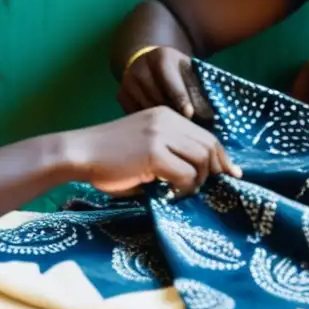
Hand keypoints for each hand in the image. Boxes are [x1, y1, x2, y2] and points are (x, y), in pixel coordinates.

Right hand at [67, 106, 241, 195]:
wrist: (79, 152)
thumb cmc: (107, 155)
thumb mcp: (143, 144)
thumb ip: (169, 151)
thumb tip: (198, 174)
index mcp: (165, 114)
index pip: (205, 134)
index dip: (221, 156)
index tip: (230, 173)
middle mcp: (166, 119)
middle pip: (209, 145)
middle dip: (216, 170)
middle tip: (213, 188)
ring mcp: (160, 134)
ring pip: (201, 159)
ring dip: (198, 181)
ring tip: (183, 191)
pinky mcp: (153, 153)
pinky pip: (185, 174)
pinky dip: (184, 189)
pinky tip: (170, 194)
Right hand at [117, 46, 213, 118]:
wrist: (148, 62)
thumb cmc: (175, 71)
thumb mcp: (188, 72)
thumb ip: (197, 90)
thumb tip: (208, 115)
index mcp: (161, 56)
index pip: (171, 81)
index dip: (182, 99)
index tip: (189, 114)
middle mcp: (140, 67)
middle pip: (158, 97)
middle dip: (174, 113)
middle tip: (187, 127)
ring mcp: (128, 81)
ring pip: (147, 109)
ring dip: (162, 122)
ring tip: (175, 130)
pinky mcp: (121, 94)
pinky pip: (136, 114)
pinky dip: (149, 123)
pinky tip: (159, 127)